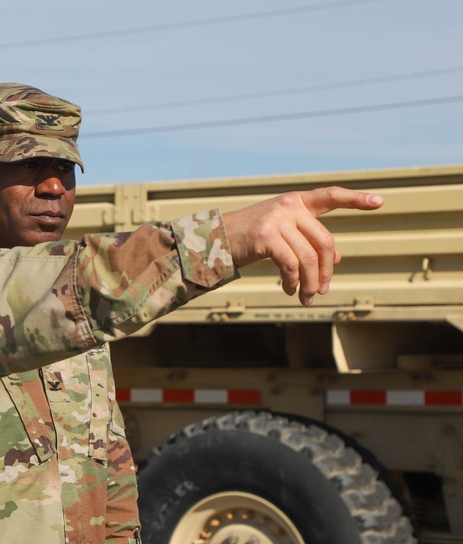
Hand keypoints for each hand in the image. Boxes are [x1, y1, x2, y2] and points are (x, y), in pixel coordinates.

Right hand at [222, 187, 382, 305]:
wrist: (214, 240)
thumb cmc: (249, 238)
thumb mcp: (281, 234)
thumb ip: (308, 241)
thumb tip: (337, 258)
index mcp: (296, 201)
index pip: (331, 195)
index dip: (356, 199)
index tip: (380, 202)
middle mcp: (289, 206)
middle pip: (324, 241)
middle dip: (326, 270)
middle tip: (322, 290)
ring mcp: (278, 219)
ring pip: (309, 257)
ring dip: (311, 282)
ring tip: (307, 297)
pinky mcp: (266, 236)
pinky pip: (291, 264)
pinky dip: (293, 282)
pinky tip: (290, 290)